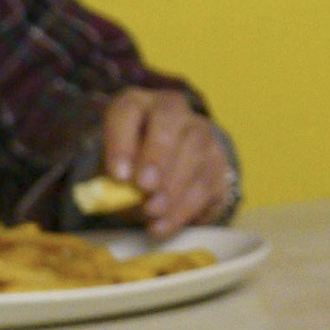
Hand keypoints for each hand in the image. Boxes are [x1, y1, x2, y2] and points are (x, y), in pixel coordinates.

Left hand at [99, 87, 233, 236]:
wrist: (164, 171)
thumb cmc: (129, 166)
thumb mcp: (113, 169)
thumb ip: (111, 181)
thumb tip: (116, 199)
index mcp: (137, 104)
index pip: (128, 110)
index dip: (122, 141)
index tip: (117, 176)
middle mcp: (172, 110)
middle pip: (169, 119)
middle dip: (158, 155)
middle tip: (145, 187)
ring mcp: (201, 132)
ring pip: (195, 149)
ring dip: (173, 185)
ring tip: (152, 212)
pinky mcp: (218, 161)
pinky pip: (208, 181)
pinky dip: (184, 208)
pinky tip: (163, 225)